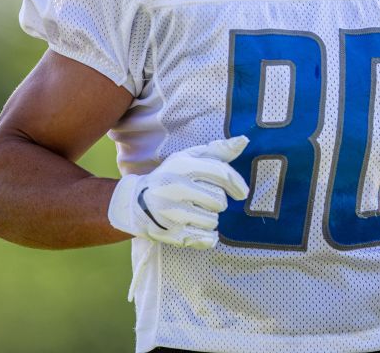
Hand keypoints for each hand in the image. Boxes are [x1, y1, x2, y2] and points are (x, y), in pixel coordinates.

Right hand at [108, 136, 249, 249]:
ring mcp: (171, 212)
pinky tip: (197, 228)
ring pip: (213, 221)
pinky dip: (207, 236)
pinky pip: (205, 239)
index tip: (241, 193)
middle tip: (203, 200)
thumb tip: (244, 141)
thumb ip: (218, 151)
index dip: (237, 184)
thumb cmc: (172, 176)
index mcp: (181, 165)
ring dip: (210, 219)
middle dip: (218, 202)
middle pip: (219, 201)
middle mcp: (174, 187)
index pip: (220, 173)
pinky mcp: (170, 233)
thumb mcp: (190, 158)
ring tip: (195, 212)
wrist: (136, 202)